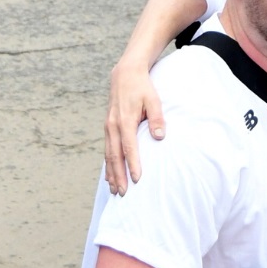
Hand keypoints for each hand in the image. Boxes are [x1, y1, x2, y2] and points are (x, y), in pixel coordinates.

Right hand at [105, 58, 165, 194]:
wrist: (125, 74)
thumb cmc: (142, 87)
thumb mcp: (153, 99)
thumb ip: (156, 118)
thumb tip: (160, 137)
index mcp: (125, 120)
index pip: (129, 147)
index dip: (133, 164)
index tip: (138, 179)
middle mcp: (113, 126)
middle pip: (115, 156)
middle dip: (119, 175)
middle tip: (124, 193)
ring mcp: (108, 127)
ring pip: (108, 155)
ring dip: (111, 174)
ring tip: (115, 190)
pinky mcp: (108, 128)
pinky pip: (107, 150)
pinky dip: (108, 165)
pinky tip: (110, 177)